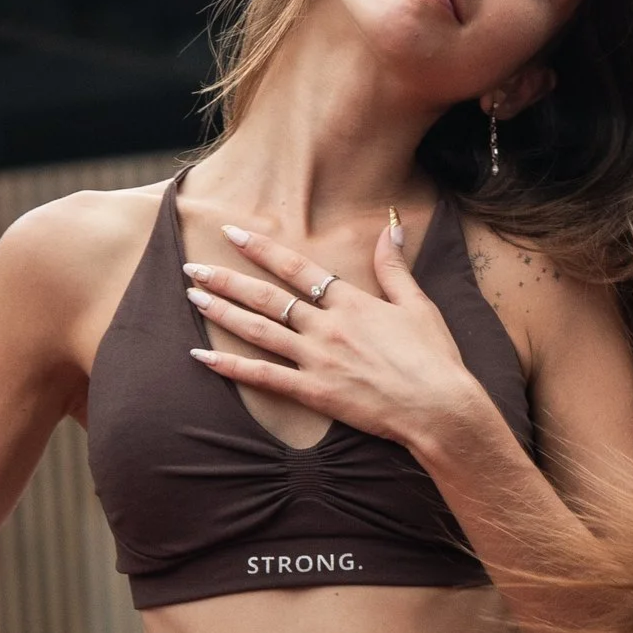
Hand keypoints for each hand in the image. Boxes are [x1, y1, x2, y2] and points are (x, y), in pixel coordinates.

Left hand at [183, 210, 484, 453]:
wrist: (440, 407)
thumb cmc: (434, 358)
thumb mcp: (418, 304)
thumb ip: (394, 266)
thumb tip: (391, 225)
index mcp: (352, 302)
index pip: (297, 267)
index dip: (261, 249)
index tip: (232, 233)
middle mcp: (328, 326)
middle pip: (267, 296)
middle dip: (227, 278)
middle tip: (192, 266)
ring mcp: (318, 359)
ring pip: (259, 330)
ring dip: (222, 312)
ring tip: (192, 297)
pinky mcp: (314, 392)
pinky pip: (263, 377)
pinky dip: (231, 366)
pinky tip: (202, 357)